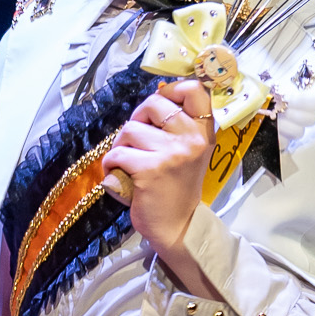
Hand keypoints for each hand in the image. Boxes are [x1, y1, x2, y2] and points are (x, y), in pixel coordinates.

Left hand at [101, 81, 216, 278]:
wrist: (177, 227)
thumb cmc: (177, 188)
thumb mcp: (189, 152)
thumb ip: (179, 125)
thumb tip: (158, 93)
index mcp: (203, 132)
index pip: (195, 90)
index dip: (172, 88)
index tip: (161, 99)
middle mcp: (191, 139)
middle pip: (154, 103)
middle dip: (137, 118)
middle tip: (135, 138)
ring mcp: (171, 154)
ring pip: (131, 129)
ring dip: (121, 144)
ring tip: (128, 161)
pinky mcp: (149, 170)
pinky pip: (117, 153)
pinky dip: (111, 164)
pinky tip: (119, 175)